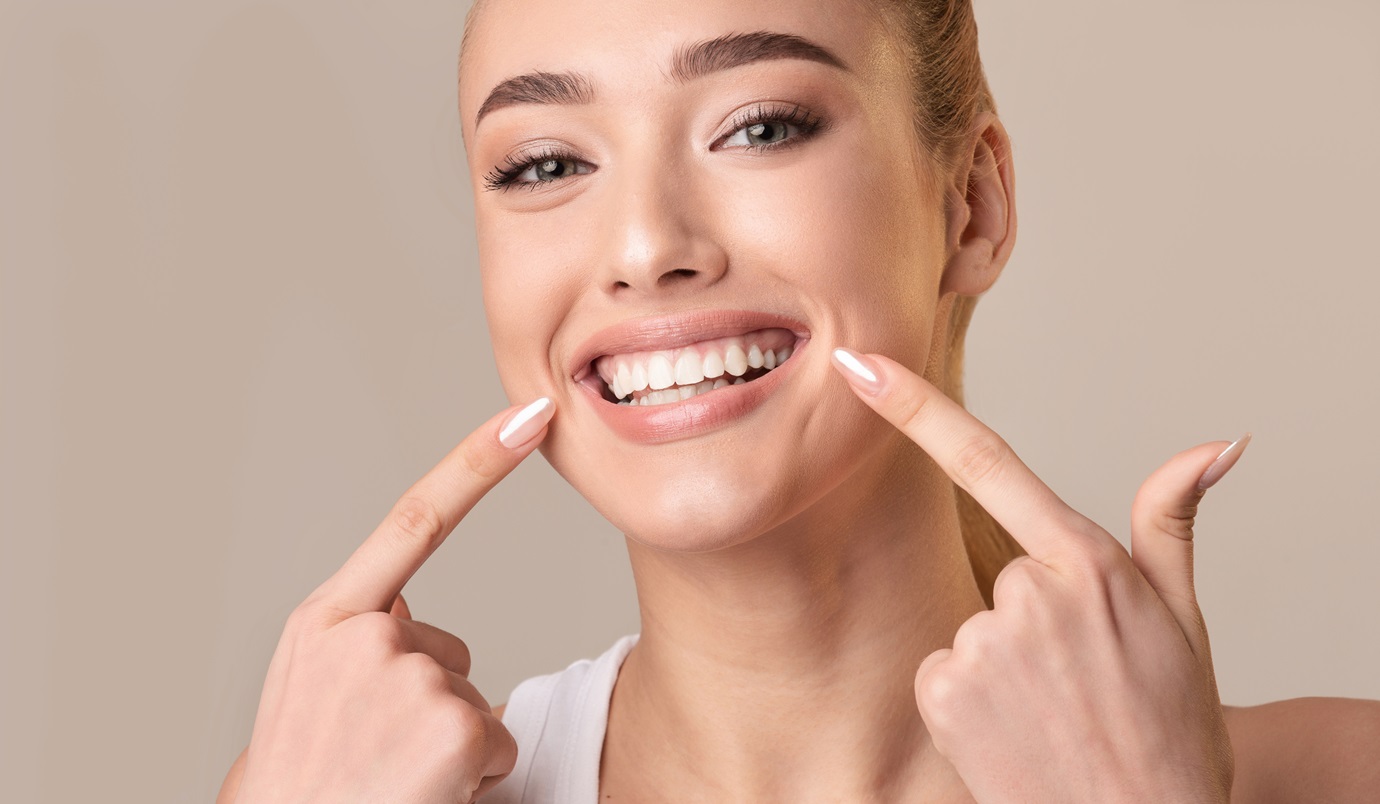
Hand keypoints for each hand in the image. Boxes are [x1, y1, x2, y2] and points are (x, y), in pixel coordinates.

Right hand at [234, 397, 554, 803]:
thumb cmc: (300, 782)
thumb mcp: (308, 688)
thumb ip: (356, 638)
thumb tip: (408, 622)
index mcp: (327, 620)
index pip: (413, 520)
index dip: (476, 464)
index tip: (528, 416)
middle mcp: (367, 636)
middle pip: (446, 648)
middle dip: (428, 702)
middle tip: (371, 755)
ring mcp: (410, 677)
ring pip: (468, 698)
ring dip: (444, 745)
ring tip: (385, 778)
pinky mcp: (453, 727)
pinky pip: (495, 744)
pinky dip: (472, 777)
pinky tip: (421, 794)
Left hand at [831, 348, 1241, 802]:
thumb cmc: (1170, 731)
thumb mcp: (1184, 620)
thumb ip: (1172, 523)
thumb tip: (1216, 445)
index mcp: (1088, 561)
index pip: (989, 459)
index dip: (914, 406)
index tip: (857, 363)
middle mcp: (1029, 591)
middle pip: (1000, 574)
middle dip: (1028, 617)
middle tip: (1076, 678)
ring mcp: (983, 641)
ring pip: (969, 627)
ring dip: (1000, 664)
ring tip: (1051, 712)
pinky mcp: (943, 690)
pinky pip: (941, 672)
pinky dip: (968, 700)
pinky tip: (1014, 732)